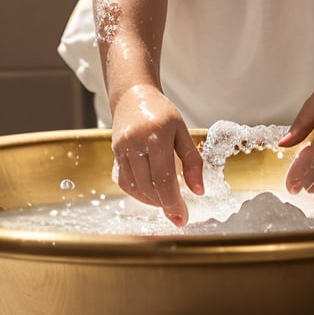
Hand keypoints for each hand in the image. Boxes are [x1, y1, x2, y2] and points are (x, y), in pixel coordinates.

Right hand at [111, 84, 203, 225]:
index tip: (182, 218)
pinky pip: (125, 181)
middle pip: (149, 186)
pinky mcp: (114, 153)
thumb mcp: (182, 130)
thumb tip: (199, 191)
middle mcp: (136, 142)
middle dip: (164, 205)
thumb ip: (192, 160)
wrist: (133, 96)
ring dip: (151, 200)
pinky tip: (150, 193)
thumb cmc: (161, 113)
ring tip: (166, 202)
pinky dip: (138, 193)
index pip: (164, 178)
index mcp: (156, 135)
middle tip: (178, 215)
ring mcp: (122, 148)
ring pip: (135, 187)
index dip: (173, 202)